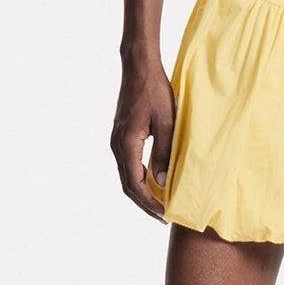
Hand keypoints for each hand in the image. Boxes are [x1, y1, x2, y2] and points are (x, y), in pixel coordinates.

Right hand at [111, 61, 175, 220]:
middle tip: (163, 216)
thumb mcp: (166, 123)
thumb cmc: (155, 91)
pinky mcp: (121, 136)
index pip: (134, 185)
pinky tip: (154, 181)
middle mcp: (117, 145)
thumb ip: (164, 154)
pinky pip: (128, 164)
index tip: (165, 215)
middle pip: (127, 185)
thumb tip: (163, 183)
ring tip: (160, 203)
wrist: (139, 67)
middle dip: (145, 203)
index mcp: (126, 144)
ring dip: (141, 192)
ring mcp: (116, 140)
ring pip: (126, 176)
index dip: (149, 203)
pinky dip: (139, 178)